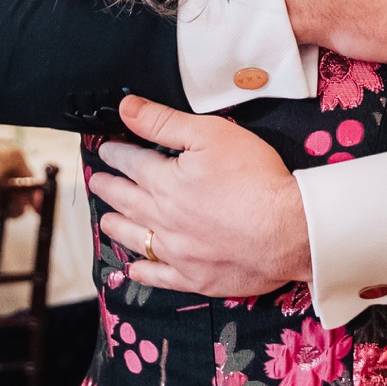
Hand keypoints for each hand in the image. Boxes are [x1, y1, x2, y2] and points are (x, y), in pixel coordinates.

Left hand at [91, 96, 308, 298]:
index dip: (116, 154)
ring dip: (118, 227)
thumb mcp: (212, 134)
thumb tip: (127, 108)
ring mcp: (178, 252)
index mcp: (165, 182)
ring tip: (106, 220)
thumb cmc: (256, 179)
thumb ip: (165, 121)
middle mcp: (163, 218)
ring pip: (136, 238)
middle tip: (98, 182)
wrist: (288, 231)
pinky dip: (144, 271)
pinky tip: (135, 268)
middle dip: (110, 188)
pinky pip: (160, 276)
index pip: (132, 163)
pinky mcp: (196, 277)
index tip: (106, 150)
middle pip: (127, 201)